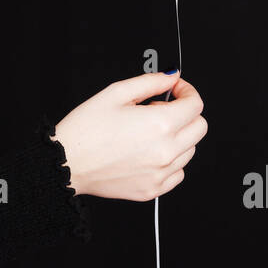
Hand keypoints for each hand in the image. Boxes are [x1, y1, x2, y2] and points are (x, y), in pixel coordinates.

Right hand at [52, 71, 205, 201]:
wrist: (67, 163)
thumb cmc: (85, 130)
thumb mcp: (115, 93)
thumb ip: (150, 82)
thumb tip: (171, 78)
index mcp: (159, 124)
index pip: (195, 104)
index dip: (186, 91)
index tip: (176, 90)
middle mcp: (165, 151)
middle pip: (200, 127)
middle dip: (186, 113)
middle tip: (162, 108)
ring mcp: (161, 173)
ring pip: (190, 150)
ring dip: (178, 137)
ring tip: (149, 131)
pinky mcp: (153, 189)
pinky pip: (178, 172)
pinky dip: (170, 160)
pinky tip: (148, 151)